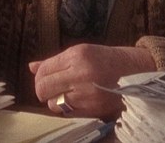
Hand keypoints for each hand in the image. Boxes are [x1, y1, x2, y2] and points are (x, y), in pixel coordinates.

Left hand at [29, 44, 155, 119]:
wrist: (133, 71)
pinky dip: (66, 108)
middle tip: (49, 88)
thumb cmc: (105, 59)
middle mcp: (81, 74)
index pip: (44, 70)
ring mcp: (86, 93)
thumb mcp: (80, 52)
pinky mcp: (92, 108)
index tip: (43, 77)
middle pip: (44, 88)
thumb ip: (54, 61)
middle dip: (42, 89)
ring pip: (53, 103)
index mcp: (77, 56)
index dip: (39, 75)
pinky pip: (67, 113)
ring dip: (55, 100)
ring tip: (65, 94)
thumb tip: (31, 67)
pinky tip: (75, 100)